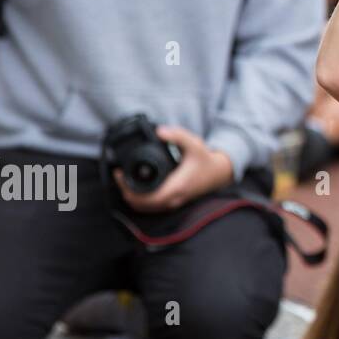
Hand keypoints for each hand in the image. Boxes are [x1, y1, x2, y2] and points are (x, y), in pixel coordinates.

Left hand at [113, 127, 233, 213]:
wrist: (219, 173)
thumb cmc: (206, 159)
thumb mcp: (194, 144)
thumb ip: (178, 135)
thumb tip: (160, 130)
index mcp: (175, 187)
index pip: (143, 198)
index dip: (126, 188)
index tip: (119, 174)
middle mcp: (172, 199)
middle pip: (139, 204)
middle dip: (125, 191)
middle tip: (119, 175)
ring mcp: (172, 203)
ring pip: (144, 207)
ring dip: (131, 197)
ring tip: (124, 180)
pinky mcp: (172, 202)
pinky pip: (150, 206)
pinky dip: (140, 200)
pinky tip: (136, 187)